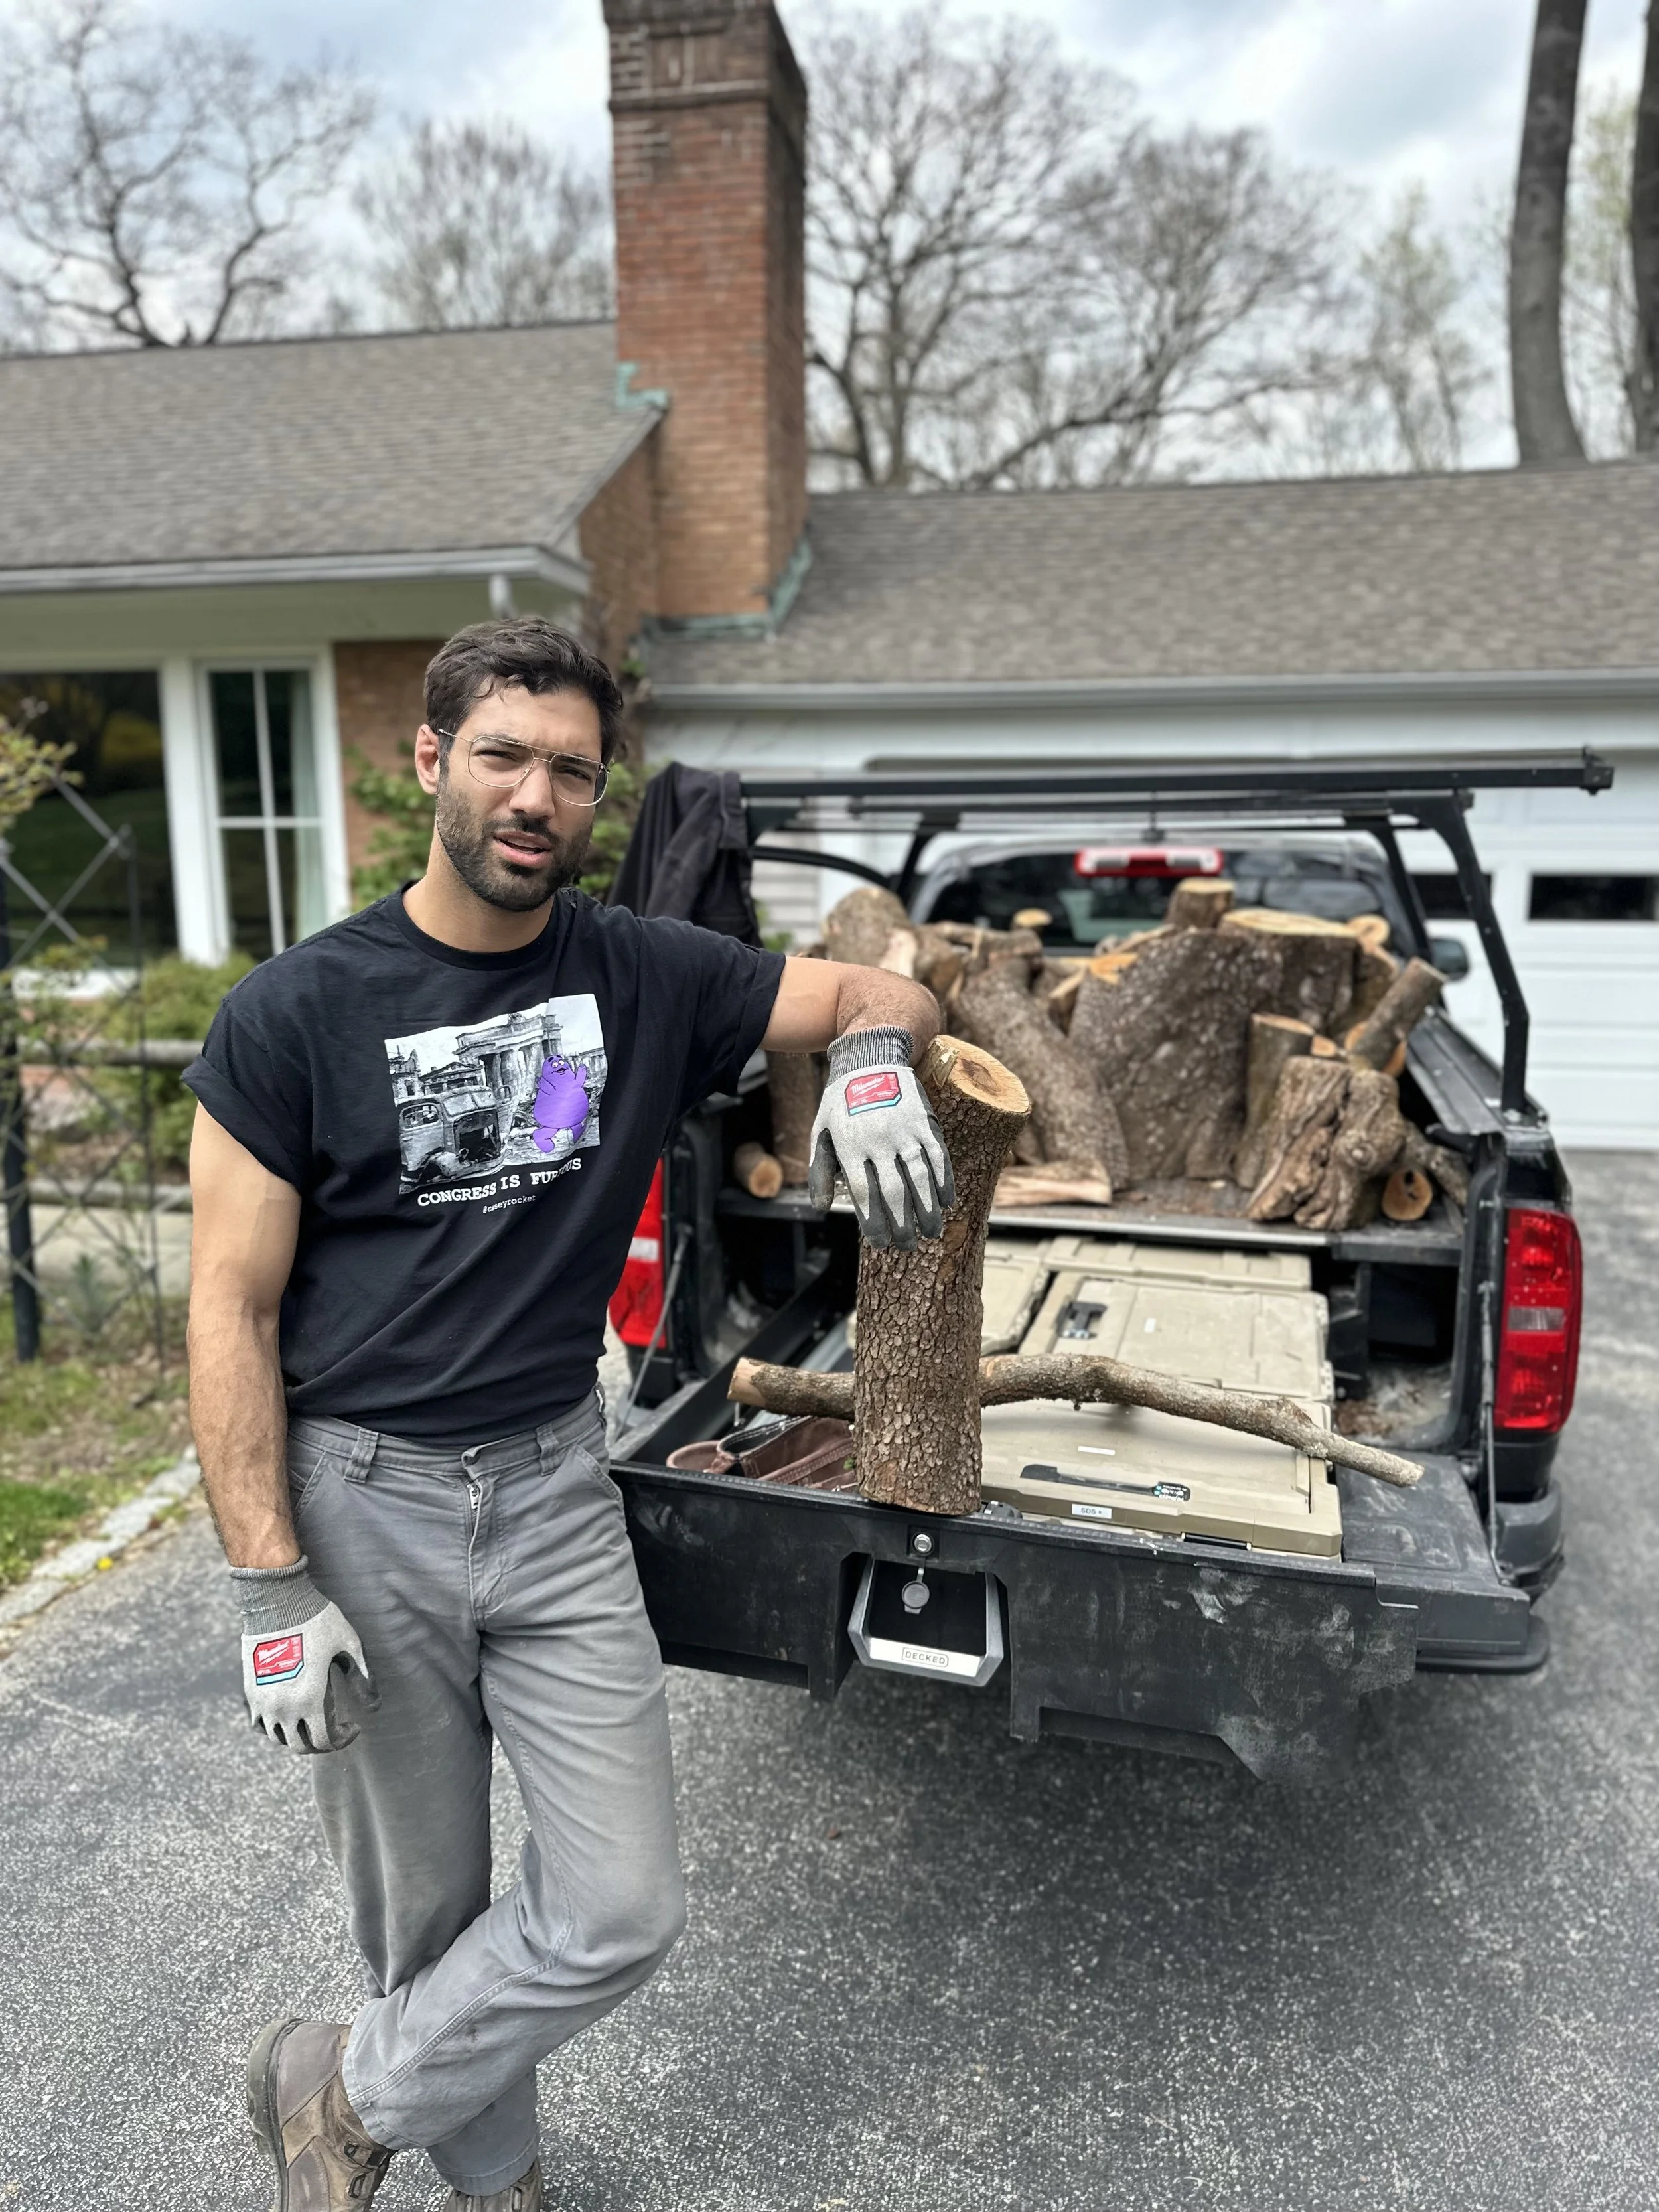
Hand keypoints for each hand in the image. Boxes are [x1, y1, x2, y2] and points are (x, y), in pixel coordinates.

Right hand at [231, 1558, 371, 1753]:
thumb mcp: (349, 1645)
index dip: (342, 1740)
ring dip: (297, 1736)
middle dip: (320, 1743)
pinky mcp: (251, 1692)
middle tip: (333, 1729)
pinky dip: (275, 1726)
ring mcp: (264, 1702)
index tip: (353, 1727)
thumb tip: (373, 1706)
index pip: (324, 1741)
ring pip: (278, 1738)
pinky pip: (260, 1723)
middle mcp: (285, 1707)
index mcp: (310, 1699)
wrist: (278, 1602)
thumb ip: (363, 1678)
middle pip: (300, 1746)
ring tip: (312, 1721)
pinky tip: (290, 1713)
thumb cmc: (319, 1620)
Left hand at [808, 1028, 953, 1249]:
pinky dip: (944, 1181)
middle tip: (907, 1245)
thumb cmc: (842, 1100)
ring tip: (931, 1232)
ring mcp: (904, 1131)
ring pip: (920, 1179)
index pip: (864, 1195)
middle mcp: (878, 1141)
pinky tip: (946, 1201)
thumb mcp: (821, 1130)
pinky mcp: (925, 1121)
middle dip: (902, 1225)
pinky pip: (938, 1156)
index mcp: (850, 1146)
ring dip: (927, 1210)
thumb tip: (821, 1208)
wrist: (871, 1056)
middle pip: (894, 1193)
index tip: (880, 1242)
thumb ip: (820, 1170)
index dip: (874, 1223)